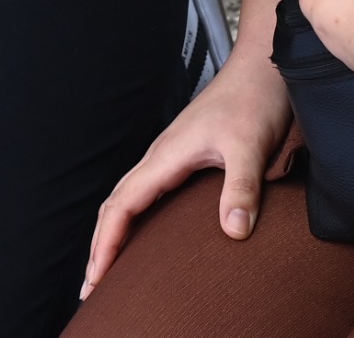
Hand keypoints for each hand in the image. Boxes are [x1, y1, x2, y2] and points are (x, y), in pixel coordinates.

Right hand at [81, 56, 295, 298]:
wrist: (262, 66)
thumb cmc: (253, 98)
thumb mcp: (250, 145)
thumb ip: (240, 187)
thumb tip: (233, 231)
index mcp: (166, 155)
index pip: (123, 204)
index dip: (107, 242)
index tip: (97, 276)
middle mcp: (162, 156)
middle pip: (116, 204)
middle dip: (100, 245)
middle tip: (91, 286)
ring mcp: (171, 155)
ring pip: (129, 197)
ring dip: (114, 231)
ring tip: (106, 266)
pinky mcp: (185, 155)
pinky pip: (147, 192)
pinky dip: (134, 217)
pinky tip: (142, 232)